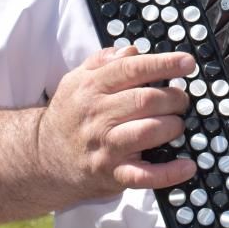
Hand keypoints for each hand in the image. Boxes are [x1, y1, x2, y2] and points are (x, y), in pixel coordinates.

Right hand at [35, 46, 196, 199]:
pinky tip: (188, 166)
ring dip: (172, 126)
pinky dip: (169, 173)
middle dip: (174, 98)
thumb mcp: (76, 80)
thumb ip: (103, 61)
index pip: (132, 69)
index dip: (163, 64)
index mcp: (92, 87)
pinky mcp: (112, 174)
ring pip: (148, 132)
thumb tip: (132, 51)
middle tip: (181, 100)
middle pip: (146, 100)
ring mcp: (106, 146)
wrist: (40, 158)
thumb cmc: (69, 114)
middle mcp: (98, 115)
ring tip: (176, 124)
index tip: (187, 63)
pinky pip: (144, 176)